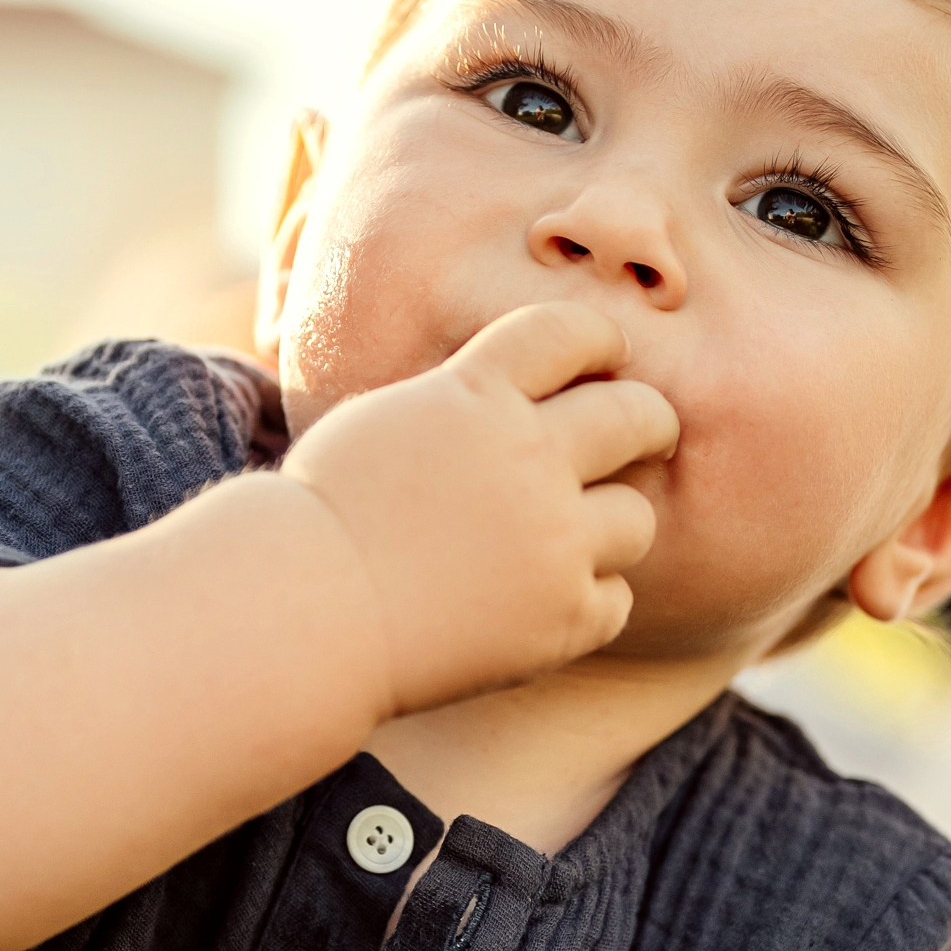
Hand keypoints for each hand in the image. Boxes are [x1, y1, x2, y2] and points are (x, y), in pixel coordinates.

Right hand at [281, 300, 679, 713]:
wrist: (302, 612)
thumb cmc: (322, 519)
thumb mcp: (383, 422)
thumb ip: (456, 402)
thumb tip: (513, 391)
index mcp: (476, 396)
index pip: (572, 333)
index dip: (600, 341)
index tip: (606, 359)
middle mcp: (528, 458)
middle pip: (639, 416)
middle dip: (648, 423)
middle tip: (645, 437)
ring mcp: (552, 540)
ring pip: (638, 518)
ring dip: (613, 525)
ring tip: (577, 538)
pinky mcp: (561, 617)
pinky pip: (615, 599)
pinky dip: (586, 602)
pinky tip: (541, 604)